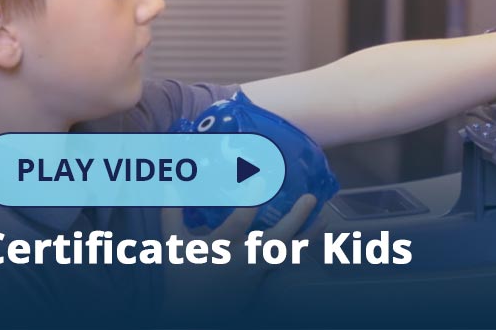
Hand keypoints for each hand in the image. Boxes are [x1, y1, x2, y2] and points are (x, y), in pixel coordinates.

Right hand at [161, 195, 317, 322]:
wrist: (196, 315)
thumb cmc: (183, 277)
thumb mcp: (172, 246)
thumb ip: (172, 215)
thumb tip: (169, 185)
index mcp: (219, 248)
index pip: (238, 224)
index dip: (250, 203)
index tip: (262, 179)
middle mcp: (242, 259)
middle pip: (276, 241)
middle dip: (295, 219)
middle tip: (310, 198)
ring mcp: (256, 270)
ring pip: (289, 253)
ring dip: (308, 235)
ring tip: (325, 217)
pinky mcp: (264, 277)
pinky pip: (287, 259)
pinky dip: (302, 245)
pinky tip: (315, 231)